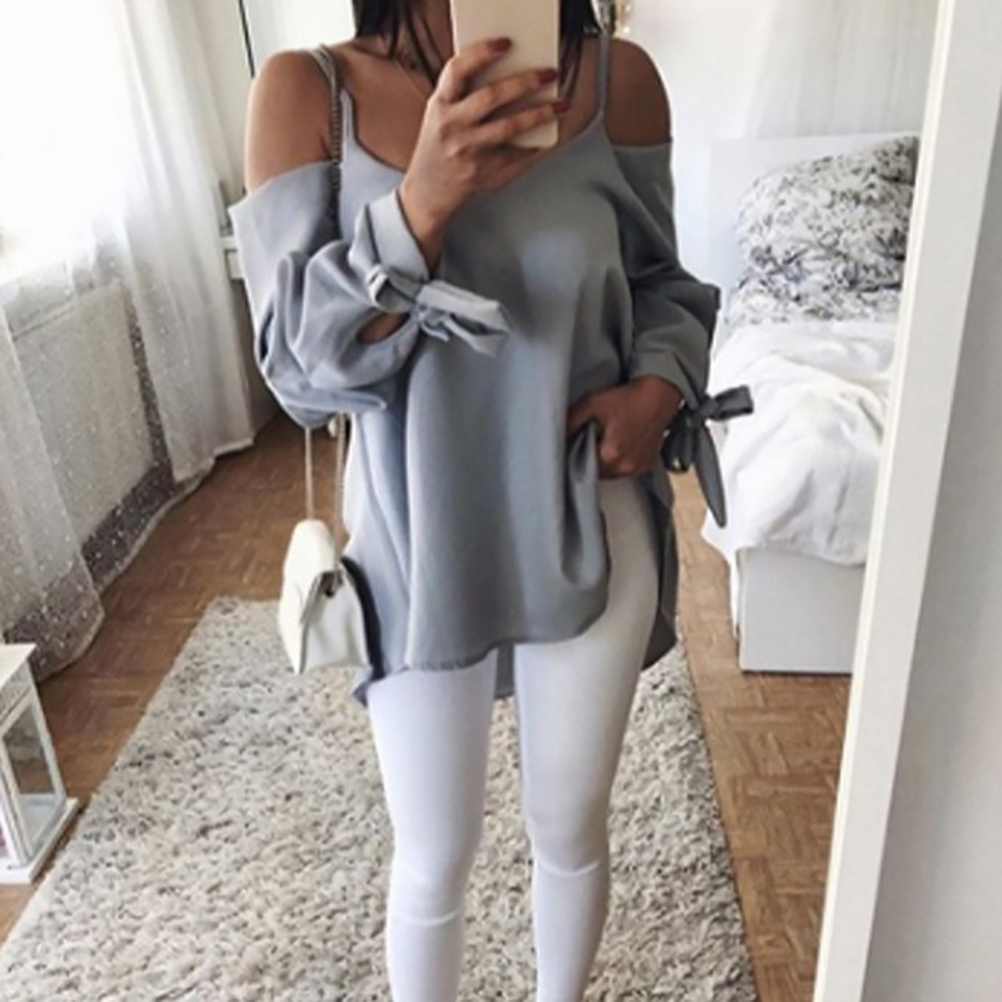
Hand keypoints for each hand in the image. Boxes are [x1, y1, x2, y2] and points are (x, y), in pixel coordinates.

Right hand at [397, 36, 565, 238]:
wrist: (428, 190)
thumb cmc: (440, 146)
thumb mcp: (441, 114)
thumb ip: (464, 94)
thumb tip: (510, 72)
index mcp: (440, 104)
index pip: (457, 70)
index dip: (481, 53)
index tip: (506, 43)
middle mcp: (452, 126)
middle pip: (491, 97)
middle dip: (524, 82)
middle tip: (549, 73)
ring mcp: (469, 150)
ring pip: (509, 127)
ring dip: (539, 114)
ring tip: (560, 104)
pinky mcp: (484, 171)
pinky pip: (516, 153)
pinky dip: (535, 143)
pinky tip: (548, 135)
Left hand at [566, 377, 684, 478]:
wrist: (658, 395)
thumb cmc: (625, 398)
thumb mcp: (592, 403)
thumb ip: (570, 421)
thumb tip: (555, 436)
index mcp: (611, 455)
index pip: (582, 465)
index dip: (575, 454)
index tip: (574, 441)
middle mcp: (626, 467)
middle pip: (597, 472)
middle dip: (590, 458)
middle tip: (589, 438)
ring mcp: (638, 468)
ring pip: (611, 473)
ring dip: (605, 461)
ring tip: (605, 440)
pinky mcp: (648, 465)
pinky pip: (626, 469)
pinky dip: (620, 460)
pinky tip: (619, 443)